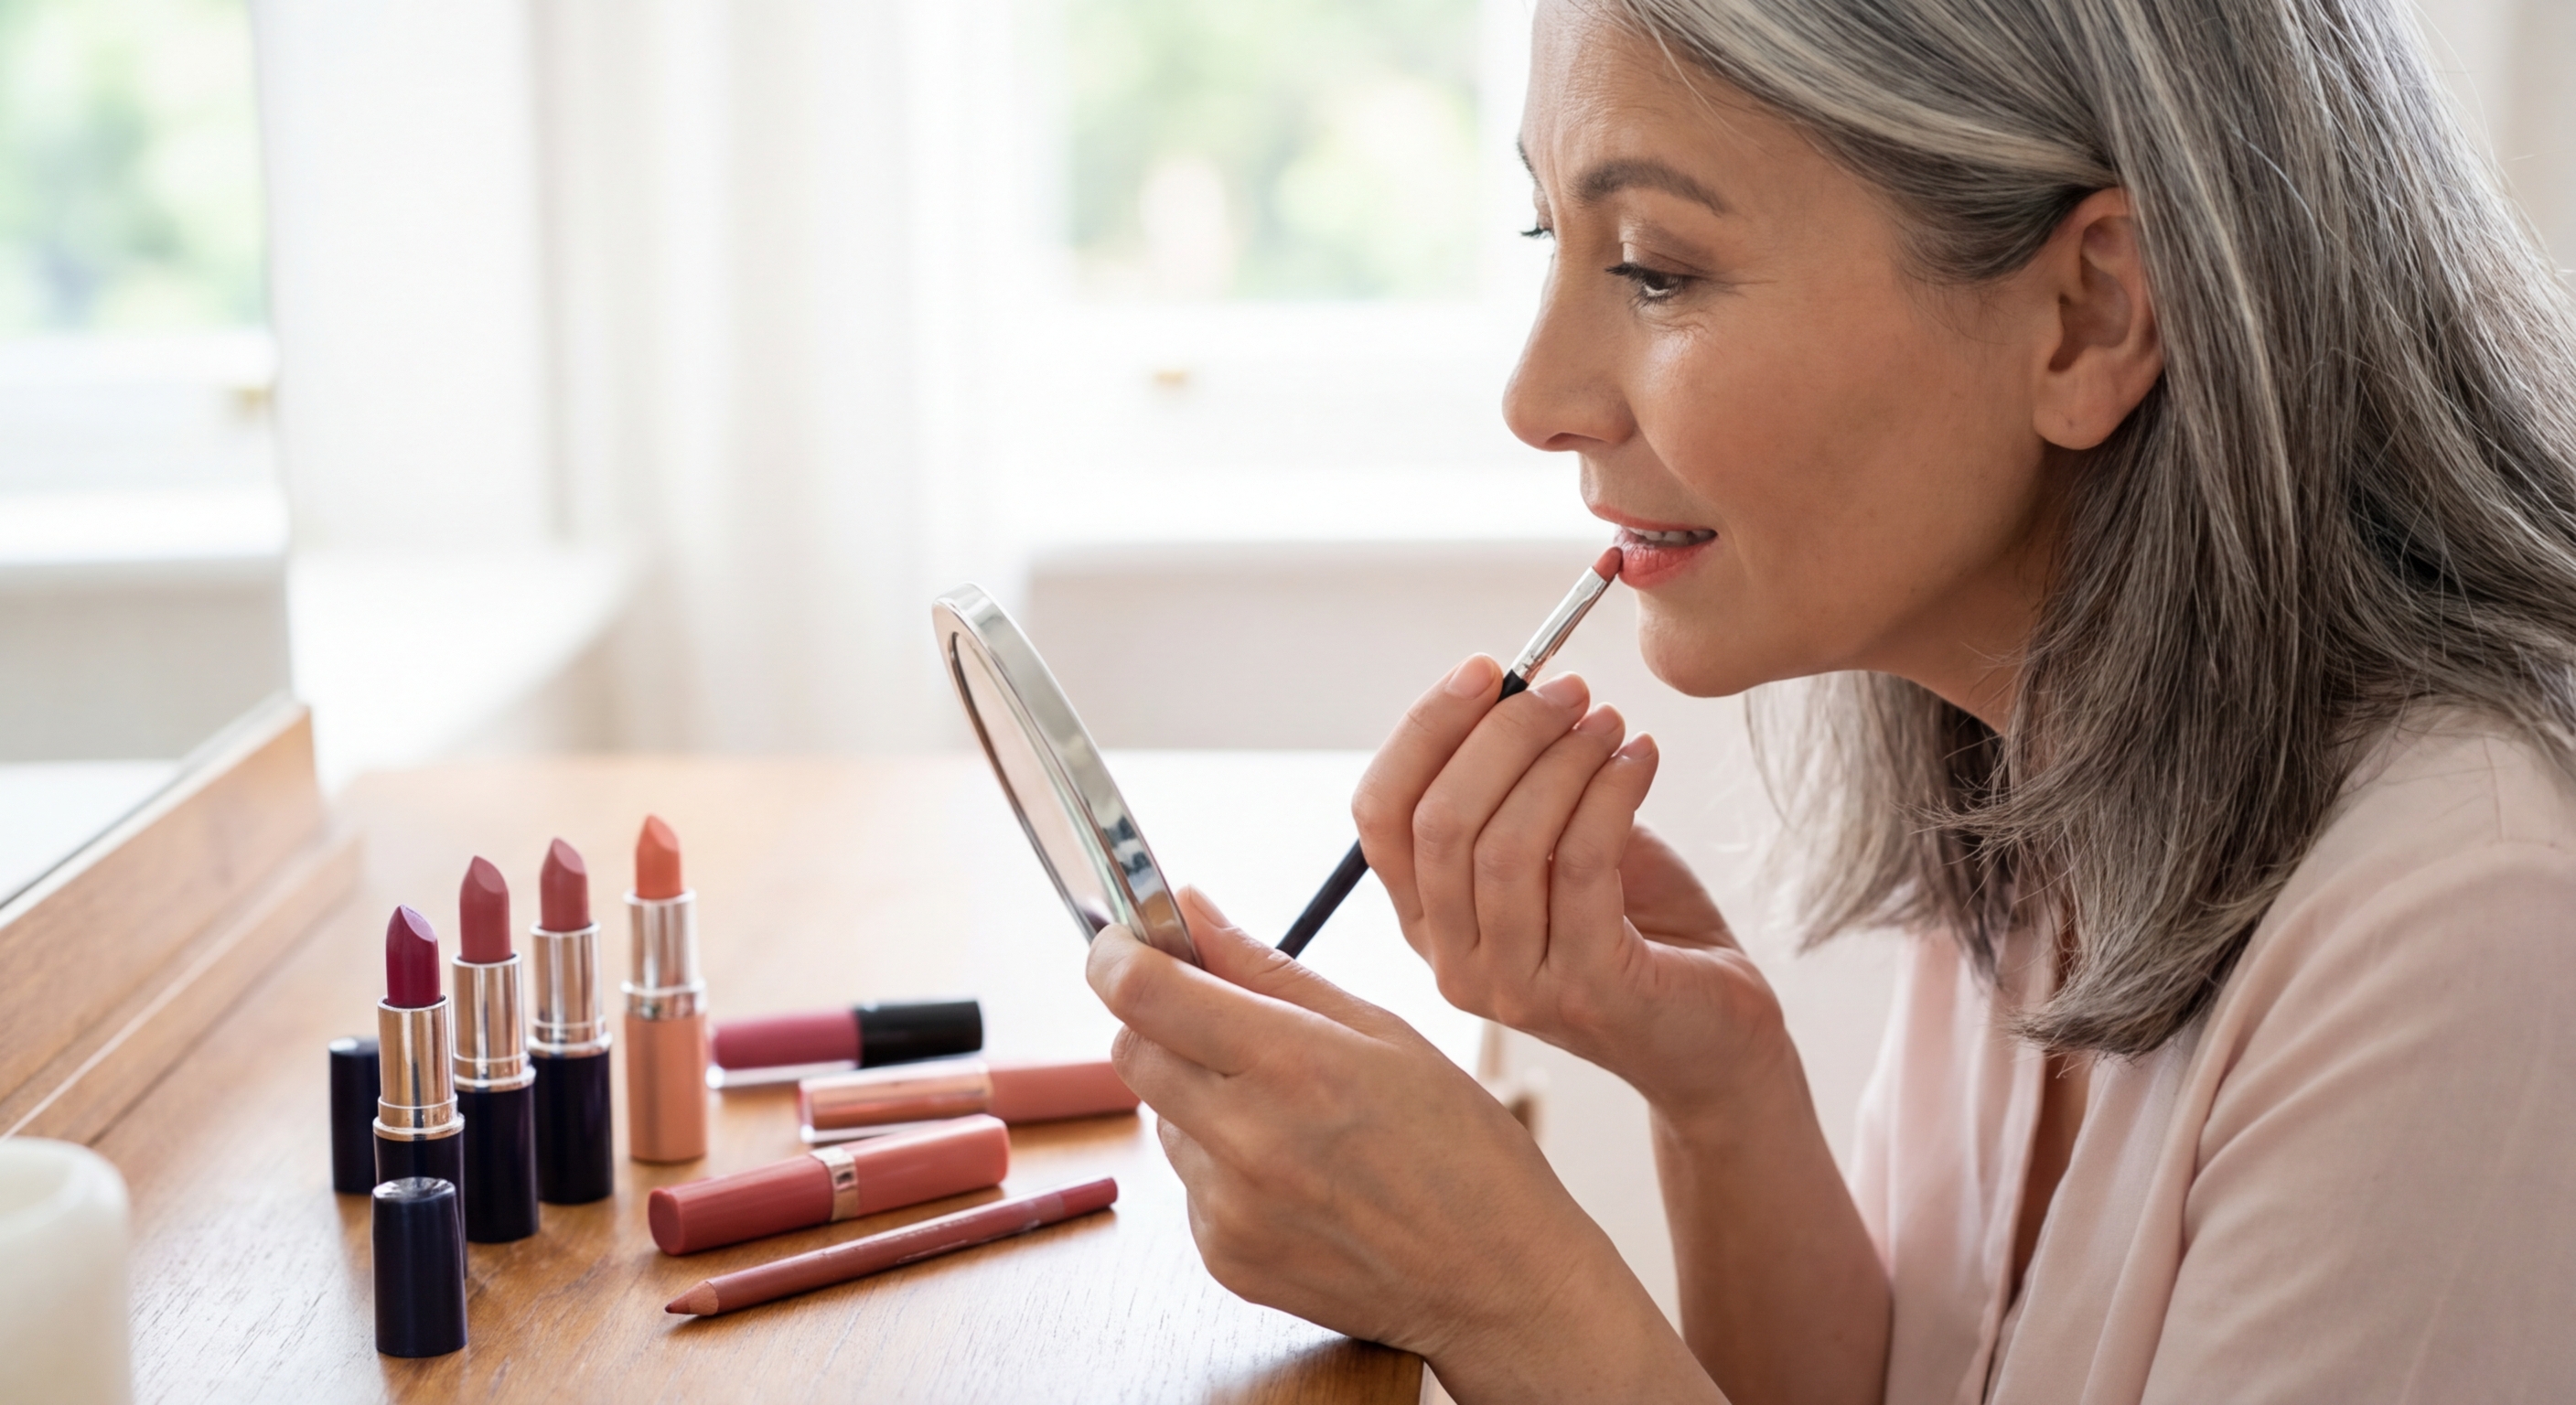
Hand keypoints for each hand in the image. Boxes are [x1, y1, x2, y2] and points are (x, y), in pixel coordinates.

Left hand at [1088, 888, 1712, 1401]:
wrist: (1499, 1283)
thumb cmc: (1462, 1148)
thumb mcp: (1382, 1031)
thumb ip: (1268, 968)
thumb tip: (1188, 909)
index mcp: (1293, 1065)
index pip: (1144, 993)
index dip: (1117, 955)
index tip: (1122, 941)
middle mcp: (1248, 1140)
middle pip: (1129, 1051)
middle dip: (1155, 1020)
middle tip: (1214, 1018)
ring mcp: (1229, 1208)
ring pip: (1161, 1118)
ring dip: (1197, 1097)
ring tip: (1289, 1114)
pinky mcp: (1224, 1258)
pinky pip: (1189, 1183)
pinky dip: (1221, 1163)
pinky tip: (1295, 1173)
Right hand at [1353, 655, 1788, 1115]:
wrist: (1716, 1035)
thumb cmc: (1636, 928)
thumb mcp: (1559, 848)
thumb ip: (1520, 789)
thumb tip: (1515, 689)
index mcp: (1428, 922)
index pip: (1381, 817)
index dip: (1423, 733)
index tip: (1483, 669)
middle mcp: (1453, 962)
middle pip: (1440, 824)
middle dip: (1503, 735)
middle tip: (1568, 690)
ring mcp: (1514, 988)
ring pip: (1506, 846)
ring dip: (1563, 761)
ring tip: (1611, 722)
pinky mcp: (1587, 991)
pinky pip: (1582, 866)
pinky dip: (1612, 793)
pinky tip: (1642, 758)